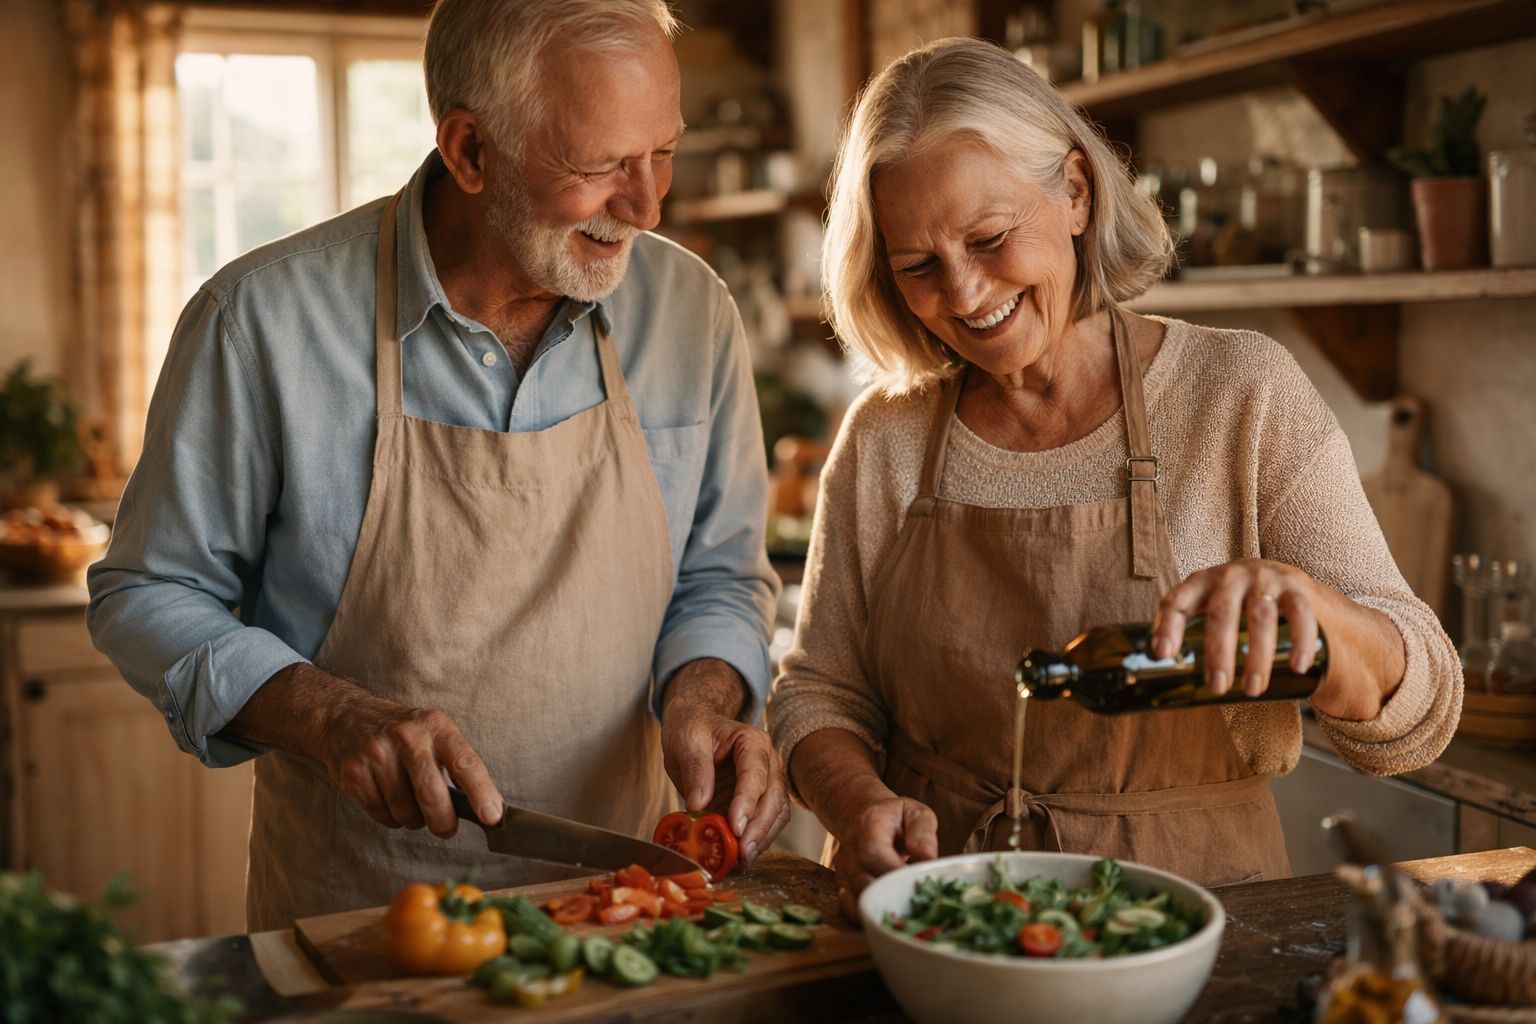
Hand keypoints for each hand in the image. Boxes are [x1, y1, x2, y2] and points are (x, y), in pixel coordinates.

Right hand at [316, 690, 504, 837]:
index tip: (492, 817)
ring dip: (413, 820)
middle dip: (443, 822)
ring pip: (404, 811)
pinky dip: (390, 818)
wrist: (348, 718)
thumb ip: (456, 766)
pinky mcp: (353, 771)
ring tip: (410, 804)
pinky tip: (388, 800)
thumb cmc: (404, 735)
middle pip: (431, 793)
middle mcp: (407, 736)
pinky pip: (380, 814)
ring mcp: (377, 752)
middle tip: (446, 829)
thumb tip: (485, 810)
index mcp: (436, 726)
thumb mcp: (435, 734)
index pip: (465, 763)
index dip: (481, 792)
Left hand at [660, 703, 789, 867]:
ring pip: (777, 814)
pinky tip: (740, 856)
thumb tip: (698, 805)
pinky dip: (756, 841)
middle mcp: (768, 762)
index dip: (747, 801)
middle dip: (759, 827)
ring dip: (762, 838)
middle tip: (742, 852)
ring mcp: (767, 783)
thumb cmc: (691, 730)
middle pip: (774, 797)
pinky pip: (766, 824)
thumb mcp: (686, 742)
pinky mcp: (758, 802)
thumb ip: (695, 770)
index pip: (755, 773)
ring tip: (742, 860)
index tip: (735, 826)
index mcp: (752, 741)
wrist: (694, 727)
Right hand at [831, 797, 937, 921]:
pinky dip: (864, 916)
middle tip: (915, 908)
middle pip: (862, 879)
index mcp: (870, 825)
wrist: (866, 814)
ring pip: (855, 895)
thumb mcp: (916, 813)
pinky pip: (847, 905)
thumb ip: (923, 833)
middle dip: (888, 895)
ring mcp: (844, 865)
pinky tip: (882, 917)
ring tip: (904, 917)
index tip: (916, 884)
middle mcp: (851, 846)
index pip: (873, 851)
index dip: (893, 871)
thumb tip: (927, 859)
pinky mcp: (842, 880)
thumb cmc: (897, 817)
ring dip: (879, 908)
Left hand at [1150, 557, 1322, 697]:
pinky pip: (1300, 614)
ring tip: (1252, 688)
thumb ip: (1188, 631)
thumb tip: (1162, 671)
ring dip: (1257, 656)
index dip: (1168, 626)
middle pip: (1221, 613)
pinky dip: (1300, 642)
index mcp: (1200, 583)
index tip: (1164, 654)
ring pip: (1261, 617)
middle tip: (1217, 686)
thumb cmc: (1233, 602)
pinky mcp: (1295, 588)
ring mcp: (1264, 579)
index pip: (1177, 601)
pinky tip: (1297, 666)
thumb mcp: (1206, 607)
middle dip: (1218, 652)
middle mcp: (1230, 576)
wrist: (1280, 578)